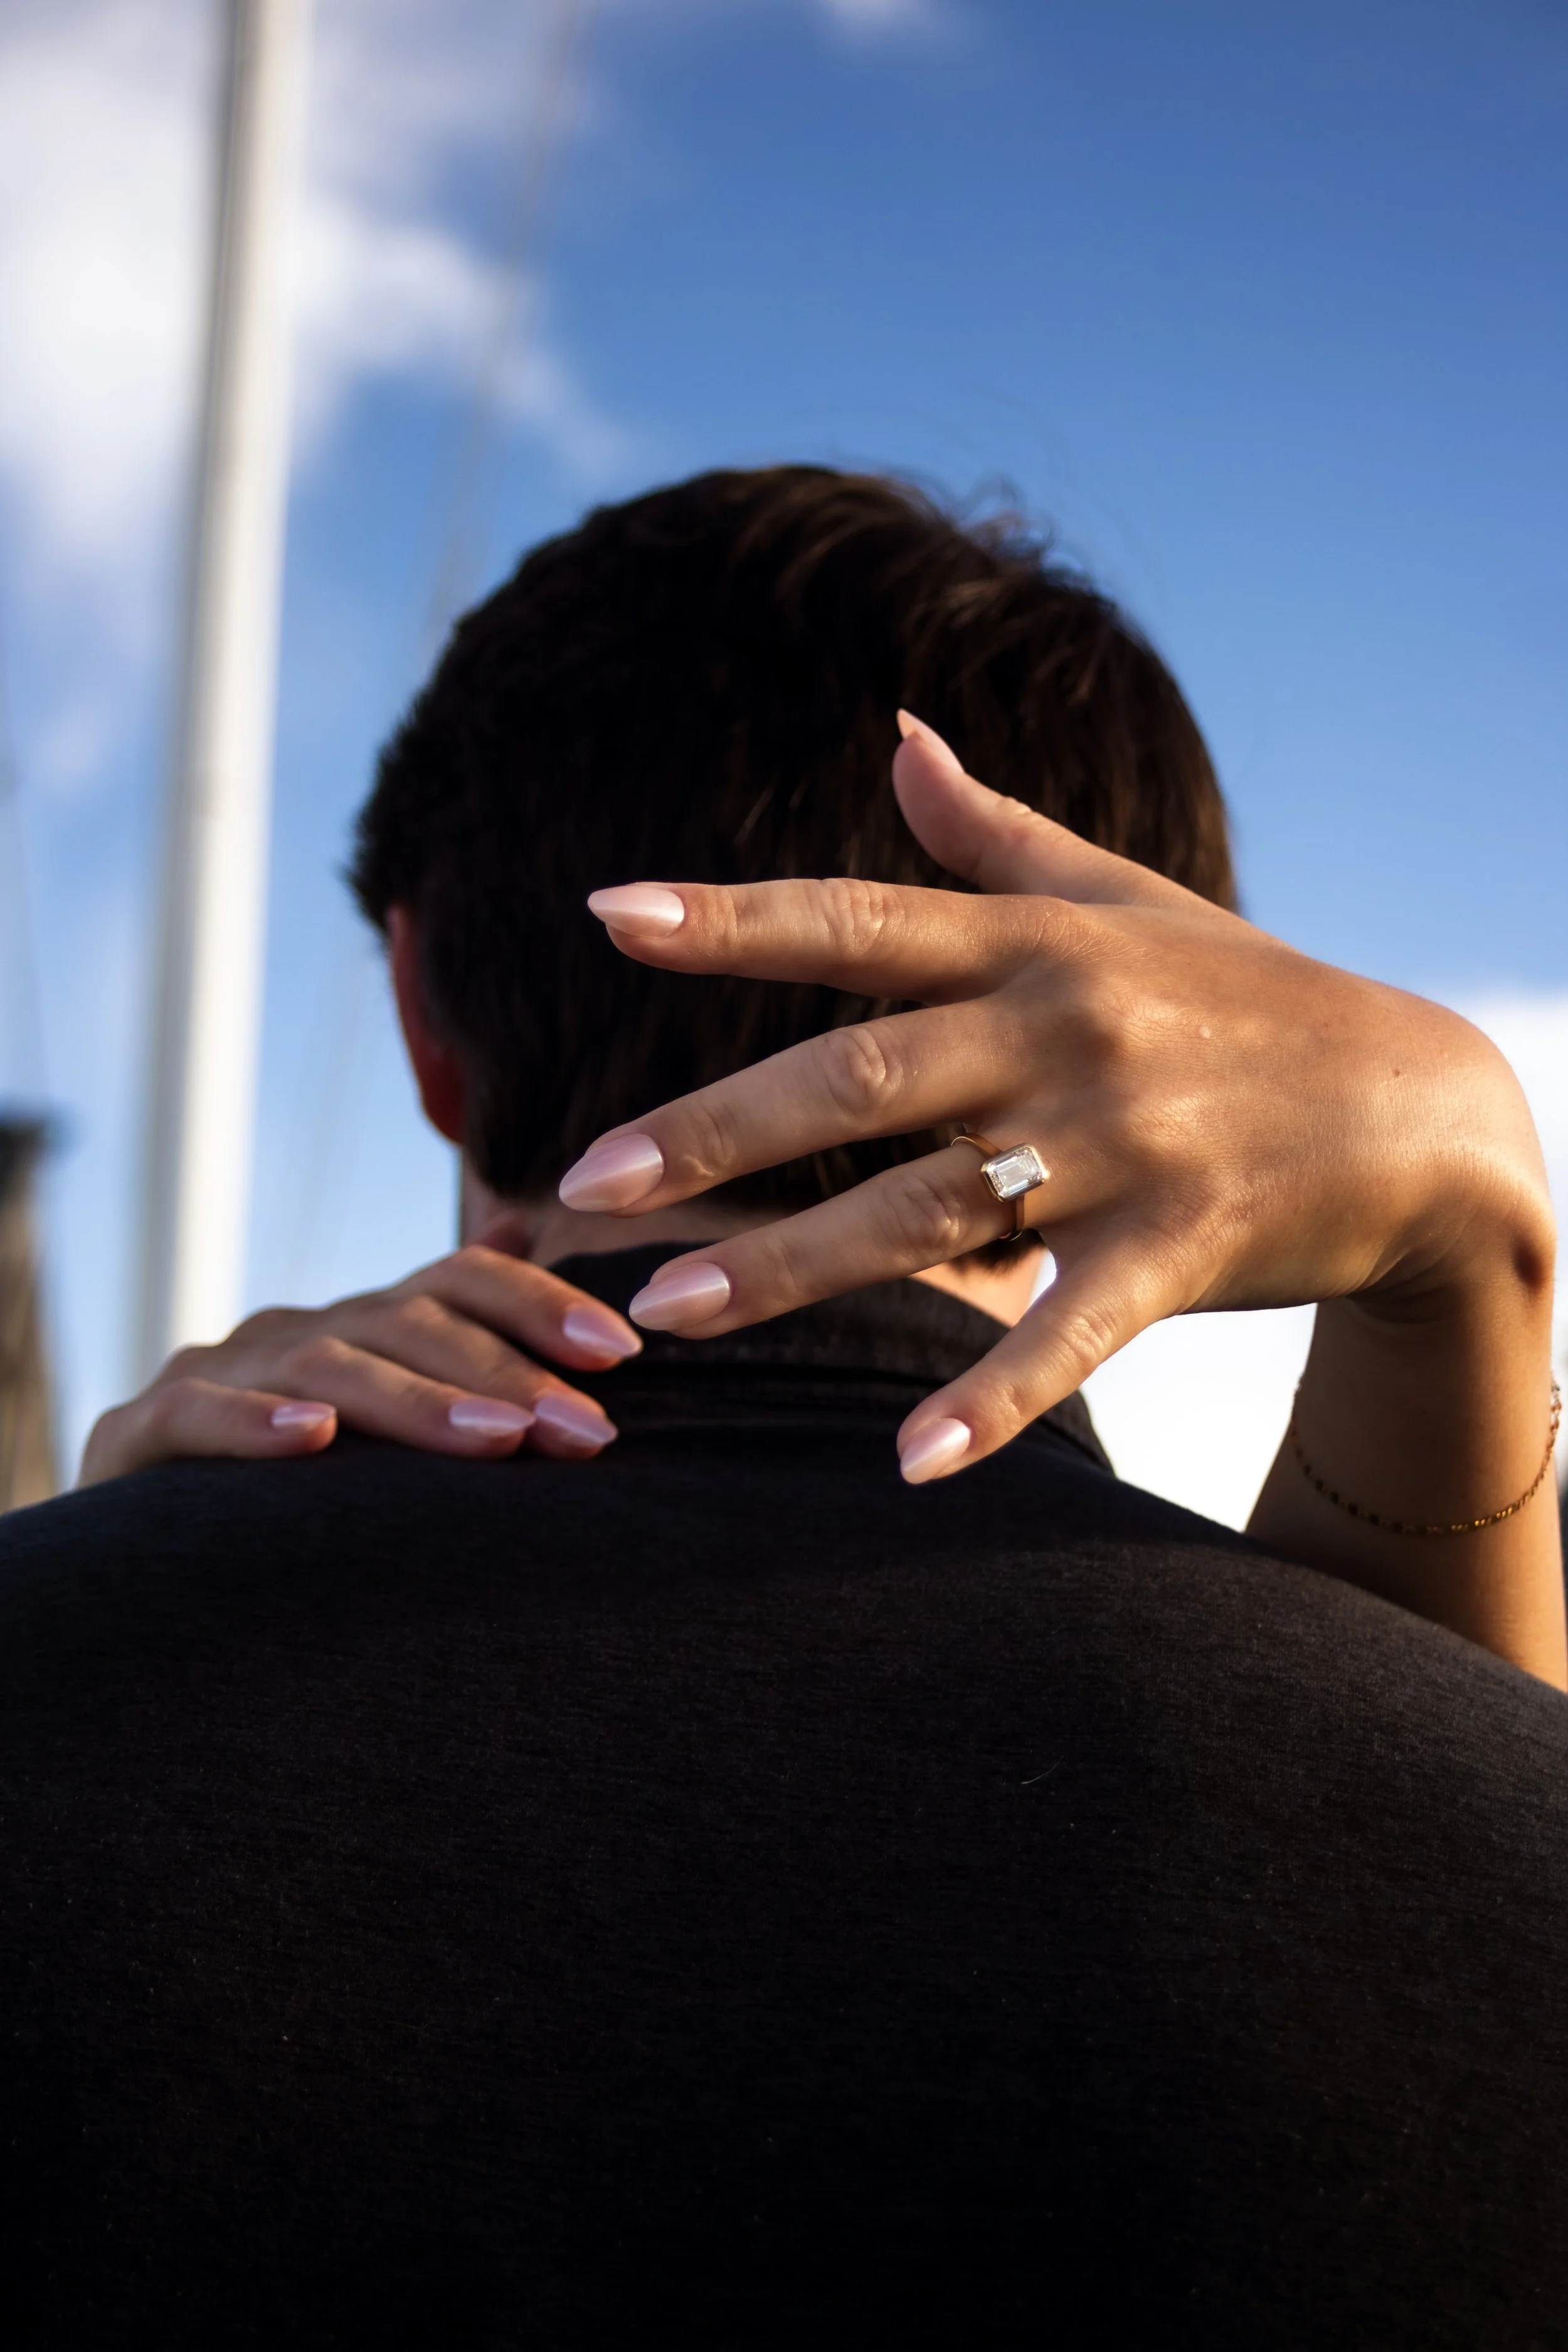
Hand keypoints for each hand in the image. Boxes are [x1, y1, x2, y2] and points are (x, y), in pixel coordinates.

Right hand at [78, 1220, 640, 1485]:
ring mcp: (211, 1375)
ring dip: (416, 1402)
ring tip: (496, 1436)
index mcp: (356, 1327)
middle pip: (406, 1322)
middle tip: (586, 1432)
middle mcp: (290, 1333)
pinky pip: (196, 1412)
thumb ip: (459, 1351)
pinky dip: (255, 1422)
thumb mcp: (389, 1434)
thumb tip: (532, 1229)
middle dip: (506, 1373)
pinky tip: (312, 1438)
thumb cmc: (288, 1510)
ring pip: (322, 1366)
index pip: (455, 1281)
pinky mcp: (133, 1435)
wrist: (141, 1578)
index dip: (538, 1303)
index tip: (620, 1352)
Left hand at [560, 714, 1560, 1678]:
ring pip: (927, 1211)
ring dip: (790, 1267)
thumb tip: (896, 731)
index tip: (607, 919)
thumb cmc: (1250, 997)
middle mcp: (1064, 1032)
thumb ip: (997, 833)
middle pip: (861, 1077)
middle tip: (583, 1183)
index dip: (731, 920)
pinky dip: (991, 1400)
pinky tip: (906, 1464)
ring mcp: (1122, 1145)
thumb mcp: (1127, 901)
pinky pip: (1068, 1333)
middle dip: (715, 1131)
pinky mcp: (1179, 1249)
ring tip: (664, 1318)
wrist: (1421, 1108)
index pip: (861, 920)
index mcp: (1038, 943)